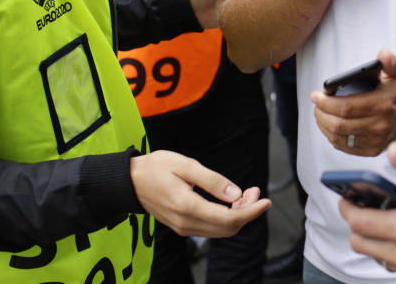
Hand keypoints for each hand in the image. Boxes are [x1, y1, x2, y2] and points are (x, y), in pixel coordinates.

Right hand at [130, 150, 270, 236]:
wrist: (128, 182)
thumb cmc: (155, 168)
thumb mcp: (186, 165)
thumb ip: (213, 181)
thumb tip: (236, 193)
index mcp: (187, 206)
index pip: (228, 218)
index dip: (251, 211)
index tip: (267, 200)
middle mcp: (186, 223)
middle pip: (228, 228)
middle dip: (247, 212)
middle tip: (254, 190)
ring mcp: (183, 228)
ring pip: (220, 230)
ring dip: (238, 215)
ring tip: (245, 193)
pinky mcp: (182, 226)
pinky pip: (211, 228)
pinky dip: (226, 217)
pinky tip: (230, 200)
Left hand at [311, 49, 395, 155]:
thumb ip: (391, 61)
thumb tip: (383, 55)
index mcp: (383, 104)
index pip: (346, 108)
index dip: (326, 103)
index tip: (316, 95)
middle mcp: (380, 125)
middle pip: (339, 125)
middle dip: (321, 114)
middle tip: (316, 104)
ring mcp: (377, 140)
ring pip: (339, 138)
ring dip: (324, 126)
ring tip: (320, 114)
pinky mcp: (374, 150)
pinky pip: (346, 147)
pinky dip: (333, 137)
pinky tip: (330, 126)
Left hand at [339, 142, 395, 283]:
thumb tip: (393, 150)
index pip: (358, 222)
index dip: (347, 207)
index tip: (347, 196)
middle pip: (360, 242)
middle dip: (357, 223)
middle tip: (365, 205)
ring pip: (376, 255)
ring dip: (374, 237)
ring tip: (387, 217)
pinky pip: (395, 265)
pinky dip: (392, 250)